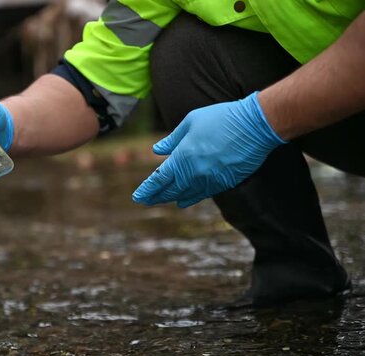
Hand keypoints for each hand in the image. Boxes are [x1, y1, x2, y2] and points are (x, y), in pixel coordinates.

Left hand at [132, 92, 285, 207]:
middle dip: (156, 196)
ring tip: (163, 200)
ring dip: (173, 198)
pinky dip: (191, 197)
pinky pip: (203, 194)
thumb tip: (156, 150)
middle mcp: (195, 172)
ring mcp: (211, 179)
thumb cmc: (221, 118)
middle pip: (171, 190)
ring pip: (187, 195)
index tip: (138, 196)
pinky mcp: (225, 182)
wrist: (255, 125)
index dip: (148, 189)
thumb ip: (172, 139)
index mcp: (183, 156)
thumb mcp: (191, 122)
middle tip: (145, 200)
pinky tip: (185, 200)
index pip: (160, 178)